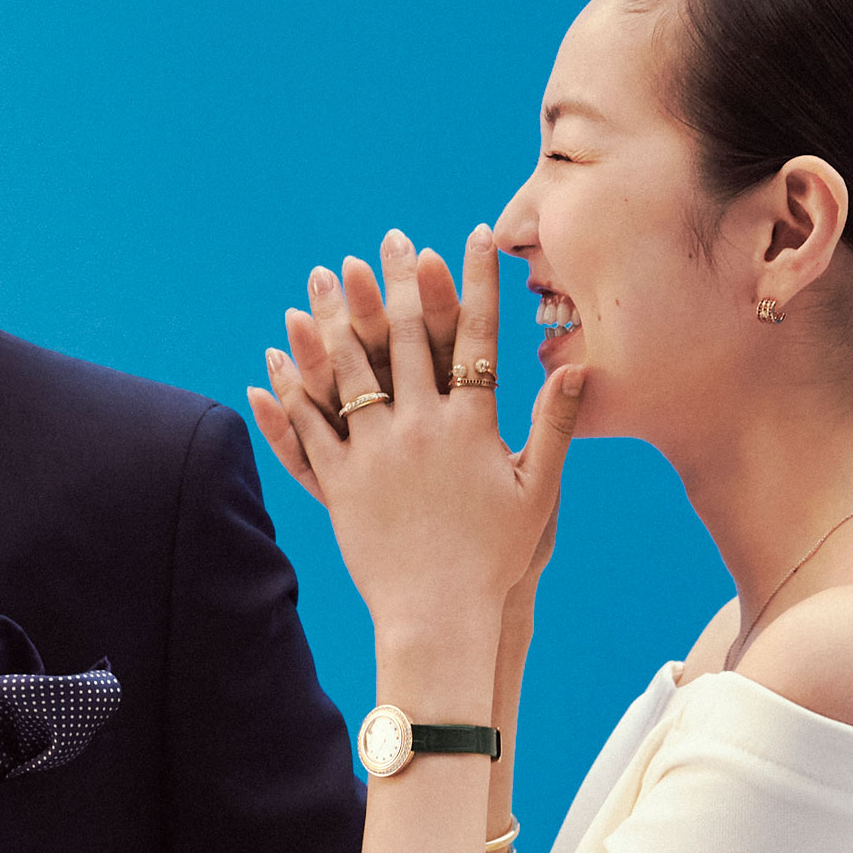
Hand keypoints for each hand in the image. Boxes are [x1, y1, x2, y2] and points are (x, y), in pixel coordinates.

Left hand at [248, 226, 581, 640]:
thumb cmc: (497, 559)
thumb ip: (553, 425)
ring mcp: (373, 455)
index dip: (476, 284)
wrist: (441, 614)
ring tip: (322, 280)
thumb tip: (576, 367)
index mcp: (470, 425)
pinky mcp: (338, 486)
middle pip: (405, 340)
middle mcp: (419, 429)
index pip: (476, 337)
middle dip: (399, 285)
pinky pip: (308, 430)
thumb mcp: (537, 491)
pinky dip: (290, 394)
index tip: (475, 238)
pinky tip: (276, 361)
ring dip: (335, 321)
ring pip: (347, 374)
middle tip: (388, 241)